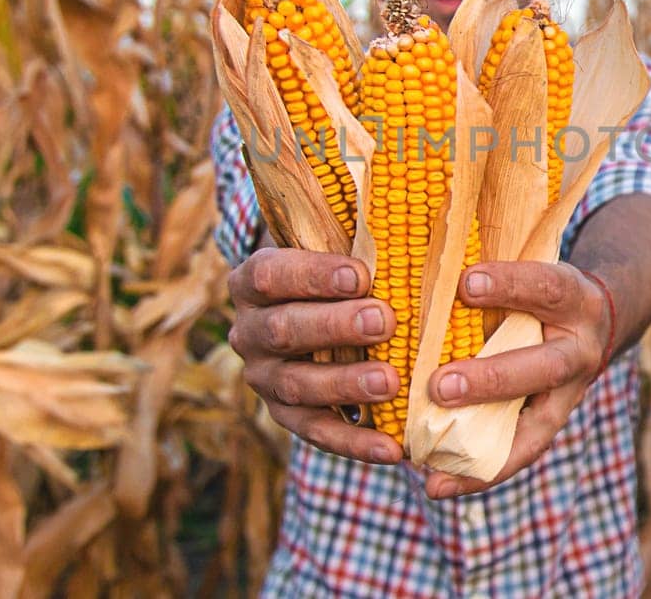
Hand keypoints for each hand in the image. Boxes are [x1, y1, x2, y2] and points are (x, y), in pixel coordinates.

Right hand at [227, 247, 404, 463]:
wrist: (312, 309)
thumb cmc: (337, 268)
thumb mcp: (335, 242)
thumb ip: (356, 230)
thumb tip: (401, 201)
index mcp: (254, 281)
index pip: (272, 275)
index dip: (313, 275)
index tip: (361, 274)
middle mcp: (250, 331)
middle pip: (285, 330)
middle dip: (336, 327)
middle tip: (384, 321)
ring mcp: (264, 378)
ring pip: (298, 385)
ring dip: (345, 384)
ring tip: (391, 382)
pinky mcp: (286, 415)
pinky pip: (317, 433)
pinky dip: (354, 443)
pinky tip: (391, 448)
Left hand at [421, 261, 613, 497]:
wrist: (597, 318)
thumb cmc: (541, 285)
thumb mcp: (532, 264)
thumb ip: (490, 270)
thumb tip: (421, 259)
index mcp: (574, 298)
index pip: (545, 287)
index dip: (509, 285)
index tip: (465, 282)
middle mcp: (579, 350)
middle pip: (544, 368)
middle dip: (492, 379)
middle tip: (440, 385)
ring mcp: (570, 394)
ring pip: (534, 427)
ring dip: (482, 445)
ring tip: (431, 459)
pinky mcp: (551, 424)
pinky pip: (518, 454)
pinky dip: (478, 474)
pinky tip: (436, 484)